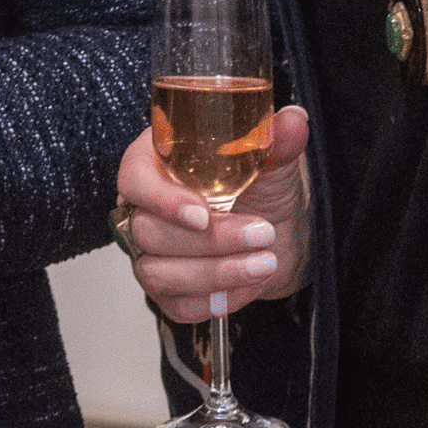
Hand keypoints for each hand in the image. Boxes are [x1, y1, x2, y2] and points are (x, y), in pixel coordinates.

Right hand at [112, 107, 309, 320]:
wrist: (281, 234)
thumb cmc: (264, 189)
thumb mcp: (273, 160)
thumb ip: (278, 140)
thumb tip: (292, 122)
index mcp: (157, 162)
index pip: (135, 177)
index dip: (162, 199)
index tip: (202, 214)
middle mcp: (145, 207)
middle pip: (149, 231)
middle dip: (211, 241)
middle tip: (262, 233)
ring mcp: (151, 252)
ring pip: (158, 273)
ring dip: (216, 273)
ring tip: (264, 262)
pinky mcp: (166, 289)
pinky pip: (176, 305)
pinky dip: (217, 299)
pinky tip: (250, 284)